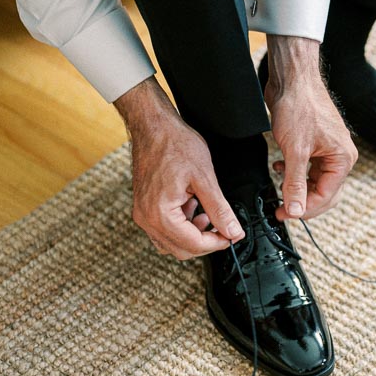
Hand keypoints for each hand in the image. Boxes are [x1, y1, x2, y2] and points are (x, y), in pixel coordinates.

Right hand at [114, 77, 243, 258]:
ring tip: (207, 213)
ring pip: (171, 242)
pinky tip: (193, 206)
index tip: (231, 236)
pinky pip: (163, 229)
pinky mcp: (144, 207)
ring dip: (192, 234)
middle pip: (180, 249)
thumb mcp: (205, 178)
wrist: (153, 127)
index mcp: (160, 213)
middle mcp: (146, 218)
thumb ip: (220, 209)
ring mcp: (142, 213)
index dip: (216, 243)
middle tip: (223, 228)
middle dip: (205, 242)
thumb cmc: (175, 145)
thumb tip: (233, 231)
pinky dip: (181, 225)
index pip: (192, 244)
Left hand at [263, 36, 356, 221]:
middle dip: (303, 202)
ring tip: (278, 188)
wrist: (292, 79)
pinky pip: (308, 167)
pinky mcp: (315, 143)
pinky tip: (279, 168)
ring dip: (296, 187)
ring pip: (314, 180)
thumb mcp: (295, 151)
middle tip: (281, 211)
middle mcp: (340, 155)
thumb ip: (295, 184)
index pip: (327, 196)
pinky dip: (293, 172)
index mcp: (343, 158)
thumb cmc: (299, 107)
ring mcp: (327, 149)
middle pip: (324, 191)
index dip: (305, 209)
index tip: (284, 214)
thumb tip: (295, 211)